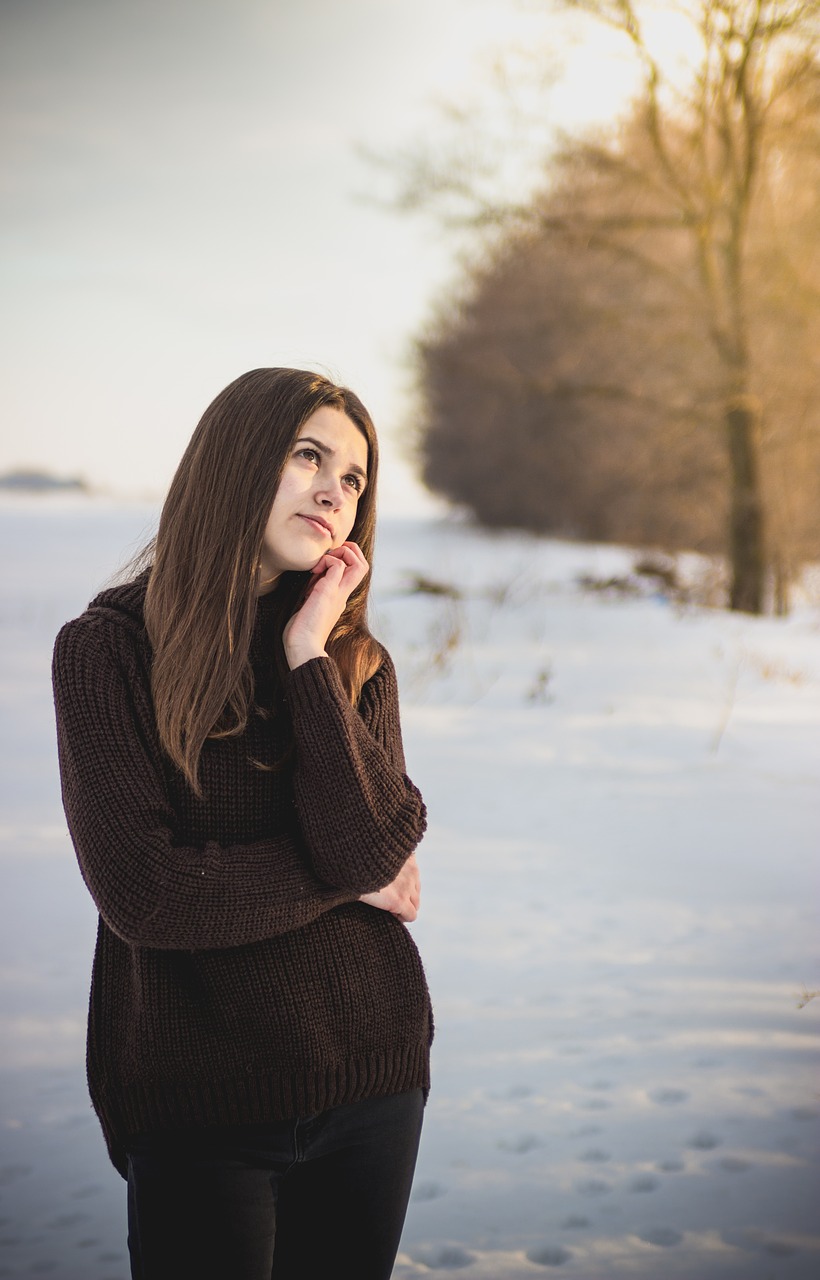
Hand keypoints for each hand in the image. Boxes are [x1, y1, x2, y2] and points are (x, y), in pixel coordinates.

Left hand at [283, 542, 368, 668]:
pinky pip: (338, 565)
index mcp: (339, 598)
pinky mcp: (328, 592)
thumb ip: (311, 595)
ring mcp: (338, 593)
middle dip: (351, 551)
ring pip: (360, 564)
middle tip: (330, 555)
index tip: (323, 563)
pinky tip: (313, 570)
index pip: (353, 573)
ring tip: (322, 562)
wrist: (303, 648)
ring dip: (342, 553)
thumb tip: (307, 583)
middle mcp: (343, 595)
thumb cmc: (301, 632)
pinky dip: (327, 559)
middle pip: (364, 566)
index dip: (345, 559)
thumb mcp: (308, 607)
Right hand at [359, 855, 419, 922]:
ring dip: (403, 907)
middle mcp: (411, 872)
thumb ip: (385, 860)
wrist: (353, 866)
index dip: (402, 885)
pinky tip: (390, 914)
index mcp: (406, 857)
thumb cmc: (358, 859)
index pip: (413, 876)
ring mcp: (407, 887)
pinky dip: (402, 917)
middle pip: (416, 891)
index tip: (391, 889)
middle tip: (389, 900)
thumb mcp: (376, 853)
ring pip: (415, 904)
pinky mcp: (400, 900)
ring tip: (388, 908)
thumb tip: (383, 867)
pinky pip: (411, 915)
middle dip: (405, 897)